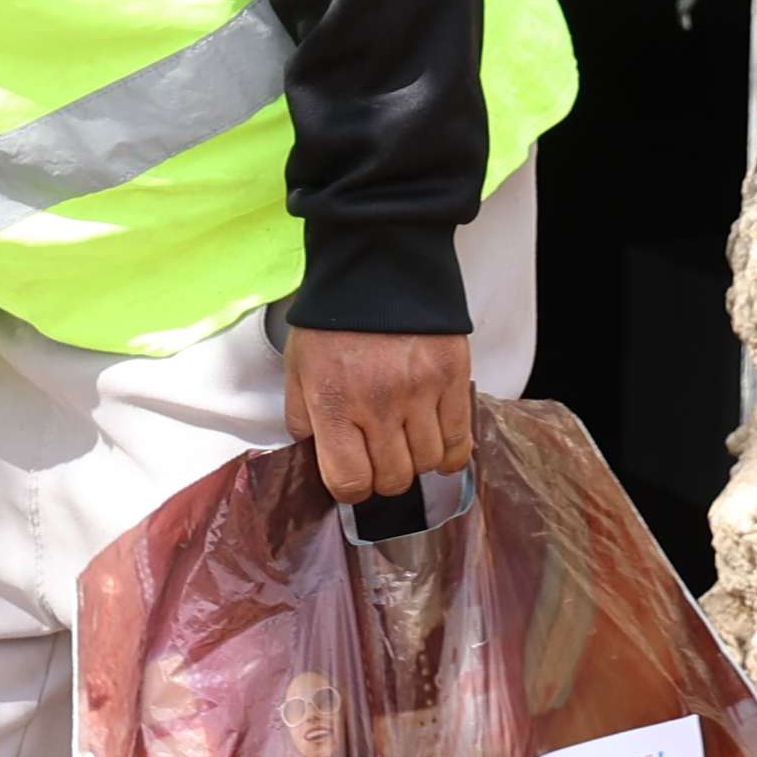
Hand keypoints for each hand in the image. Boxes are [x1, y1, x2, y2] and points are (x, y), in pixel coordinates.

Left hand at [285, 326, 471, 505]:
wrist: (376, 267)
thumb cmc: (332, 319)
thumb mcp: (298, 368)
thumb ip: (303, 417)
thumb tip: (317, 456)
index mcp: (333, 403)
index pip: (349, 481)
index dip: (351, 489)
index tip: (353, 479)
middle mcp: (378, 404)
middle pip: (392, 479)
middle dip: (383, 478)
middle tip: (380, 460)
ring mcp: (420, 393)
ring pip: (427, 463)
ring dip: (416, 463)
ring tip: (407, 444)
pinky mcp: (453, 378)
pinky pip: (459, 440)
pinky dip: (450, 454)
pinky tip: (438, 449)